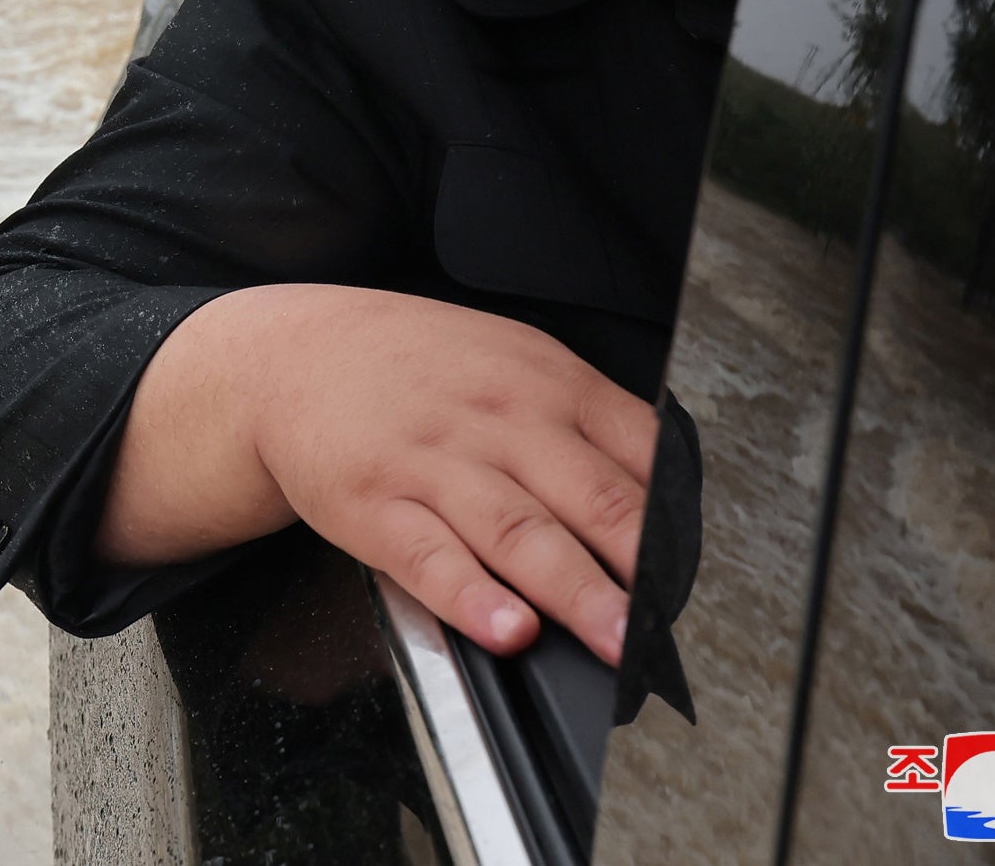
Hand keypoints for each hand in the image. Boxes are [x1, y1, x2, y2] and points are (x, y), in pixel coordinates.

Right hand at [99, 284, 658, 663]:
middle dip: (639, 568)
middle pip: (587, 497)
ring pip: (518, 532)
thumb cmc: (414, 367)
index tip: (702, 578)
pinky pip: (428, 556)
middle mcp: (497, 421)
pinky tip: (502, 626)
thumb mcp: (512, 361)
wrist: (291, 354)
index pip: (636, 453)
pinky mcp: (374, 505)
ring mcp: (433, 464)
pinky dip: (469, 595)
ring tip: (613, 639)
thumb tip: (669, 494)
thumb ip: (590, 422)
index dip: (677, 522)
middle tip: (676, 624)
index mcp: (546, 384)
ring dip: (573, 591)